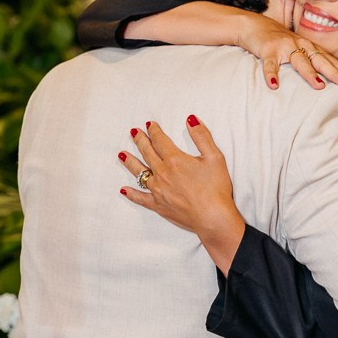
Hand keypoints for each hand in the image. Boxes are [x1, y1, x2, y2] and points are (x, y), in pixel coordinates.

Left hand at [118, 117, 244, 274]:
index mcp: (175, 160)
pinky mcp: (158, 206)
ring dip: (130, 162)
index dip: (154, 131)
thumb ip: (202, 137)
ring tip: (122, 154)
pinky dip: (132, 194)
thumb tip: (191, 120)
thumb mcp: (214, 157)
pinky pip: (141, 198)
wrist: (212, 217)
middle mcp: (162, 173)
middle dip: (140, 141)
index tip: (149, 125)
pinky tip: (124, 190)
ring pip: (139, 173)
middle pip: (147, 153)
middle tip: (133, 132)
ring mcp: (158, 190)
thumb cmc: (216, 188)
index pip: (160, 141)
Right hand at [237, 12, 337, 91]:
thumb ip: (312, 62)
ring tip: (319, 86)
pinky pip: (270, 64)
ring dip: (309, 74)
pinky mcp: (268, 50)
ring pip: (299, 61)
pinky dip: (271, 75)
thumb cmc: (280, 42)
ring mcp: (285, 47)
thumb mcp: (299, 50)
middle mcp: (301, 45)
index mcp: (310, 47)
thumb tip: (328, 81)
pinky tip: (274, 85)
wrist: (255, 25)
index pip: (331, 61)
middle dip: (335, 73)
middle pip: (321, 60)